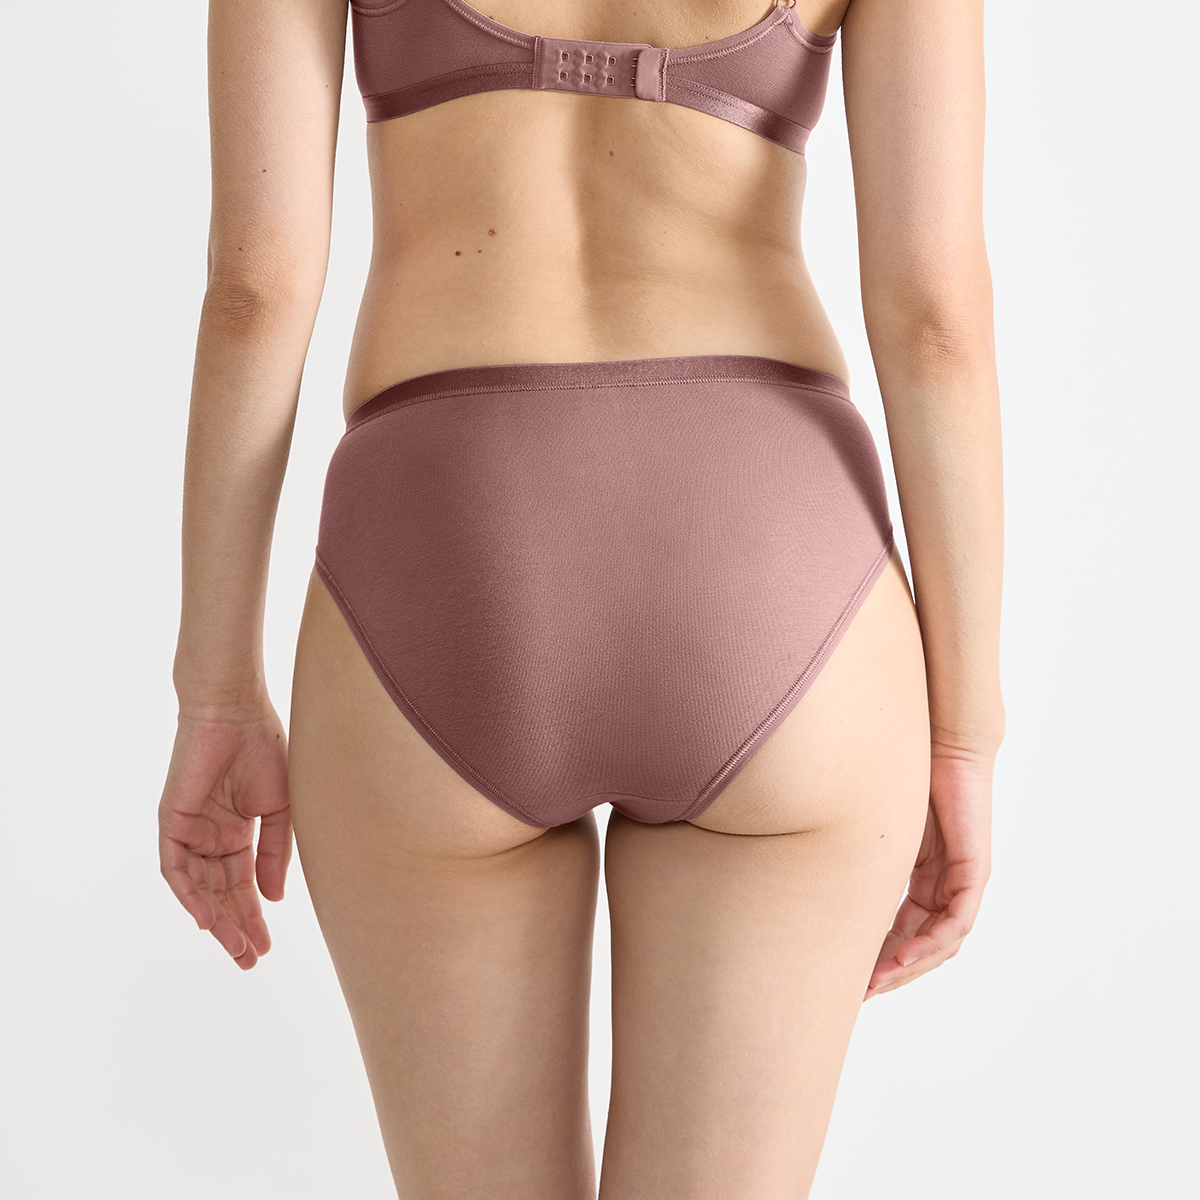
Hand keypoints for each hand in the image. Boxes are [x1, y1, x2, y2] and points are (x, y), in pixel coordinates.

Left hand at [158, 702, 290, 968]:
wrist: (236, 712)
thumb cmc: (264, 748)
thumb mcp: (280, 809)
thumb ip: (275, 853)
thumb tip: (273, 898)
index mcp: (238, 833)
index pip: (243, 886)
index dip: (254, 917)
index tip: (267, 948)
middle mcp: (211, 837)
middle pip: (221, 894)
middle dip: (236, 928)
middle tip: (249, 960)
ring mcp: (190, 832)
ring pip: (199, 888)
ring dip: (216, 920)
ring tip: (235, 947)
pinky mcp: (172, 822)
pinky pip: (176, 869)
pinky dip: (190, 895)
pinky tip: (207, 919)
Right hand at [865, 745, 992, 998]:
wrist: (942, 738)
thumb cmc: (905, 769)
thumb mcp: (870, 824)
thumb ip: (854, 851)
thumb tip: (801, 854)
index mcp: (922, 876)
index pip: (902, 930)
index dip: (876, 956)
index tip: (847, 977)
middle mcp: (944, 883)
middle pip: (920, 945)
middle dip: (889, 972)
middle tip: (858, 994)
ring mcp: (961, 879)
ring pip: (939, 942)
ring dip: (906, 967)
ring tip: (874, 982)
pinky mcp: (972, 870)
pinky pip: (955, 922)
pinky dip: (929, 944)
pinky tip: (900, 957)